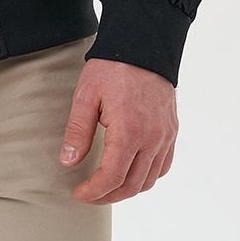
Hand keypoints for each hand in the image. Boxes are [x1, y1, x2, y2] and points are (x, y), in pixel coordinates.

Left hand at [59, 58, 177, 203]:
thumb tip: (68, 162)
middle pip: (132, 185)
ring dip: (127, 190)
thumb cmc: (112, 67)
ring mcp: (165, 136)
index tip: (79, 193)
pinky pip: (163, 165)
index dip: (94, 191)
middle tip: (89, 194)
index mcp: (129, 131)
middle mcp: (152, 138)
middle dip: (108, 195)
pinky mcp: (171, 130)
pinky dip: (147, 177)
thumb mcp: (86, 95)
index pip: (112, 177)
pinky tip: (131, 173)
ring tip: (107, 187)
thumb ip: (77, 131)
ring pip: (150, 180)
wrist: (143, 44)